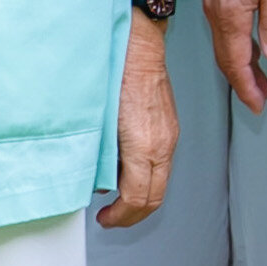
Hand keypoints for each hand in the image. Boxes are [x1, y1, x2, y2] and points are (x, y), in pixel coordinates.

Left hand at [100, 9, 177, 230]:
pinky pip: (162, 164)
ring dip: (141, 197)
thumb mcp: (98, 123)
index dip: (121, 217)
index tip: (105, 219)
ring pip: (161, 182)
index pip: (138, 198)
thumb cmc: (114, 74)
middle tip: (112, 218)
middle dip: (132, 215)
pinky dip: (147, 178)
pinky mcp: (170, 127)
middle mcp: (163, 144)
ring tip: (118, 198)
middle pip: (155, 197)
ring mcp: (170, 136)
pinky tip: (129, 171)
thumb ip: (98, 156)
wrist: (138, 46)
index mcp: (144, 146)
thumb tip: (96, 177)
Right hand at [206, 0, 266, 113]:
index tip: (258, 106)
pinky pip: (222, 29)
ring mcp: (213, 1)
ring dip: (239, 64)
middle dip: (243, 82)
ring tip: (259, 77)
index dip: (247, 88)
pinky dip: (235, 45)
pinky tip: (250, 44)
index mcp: (231, 15)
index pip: (236, 63)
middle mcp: (216, 12)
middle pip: (226, 59)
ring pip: (223, 44)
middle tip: (261, 99)